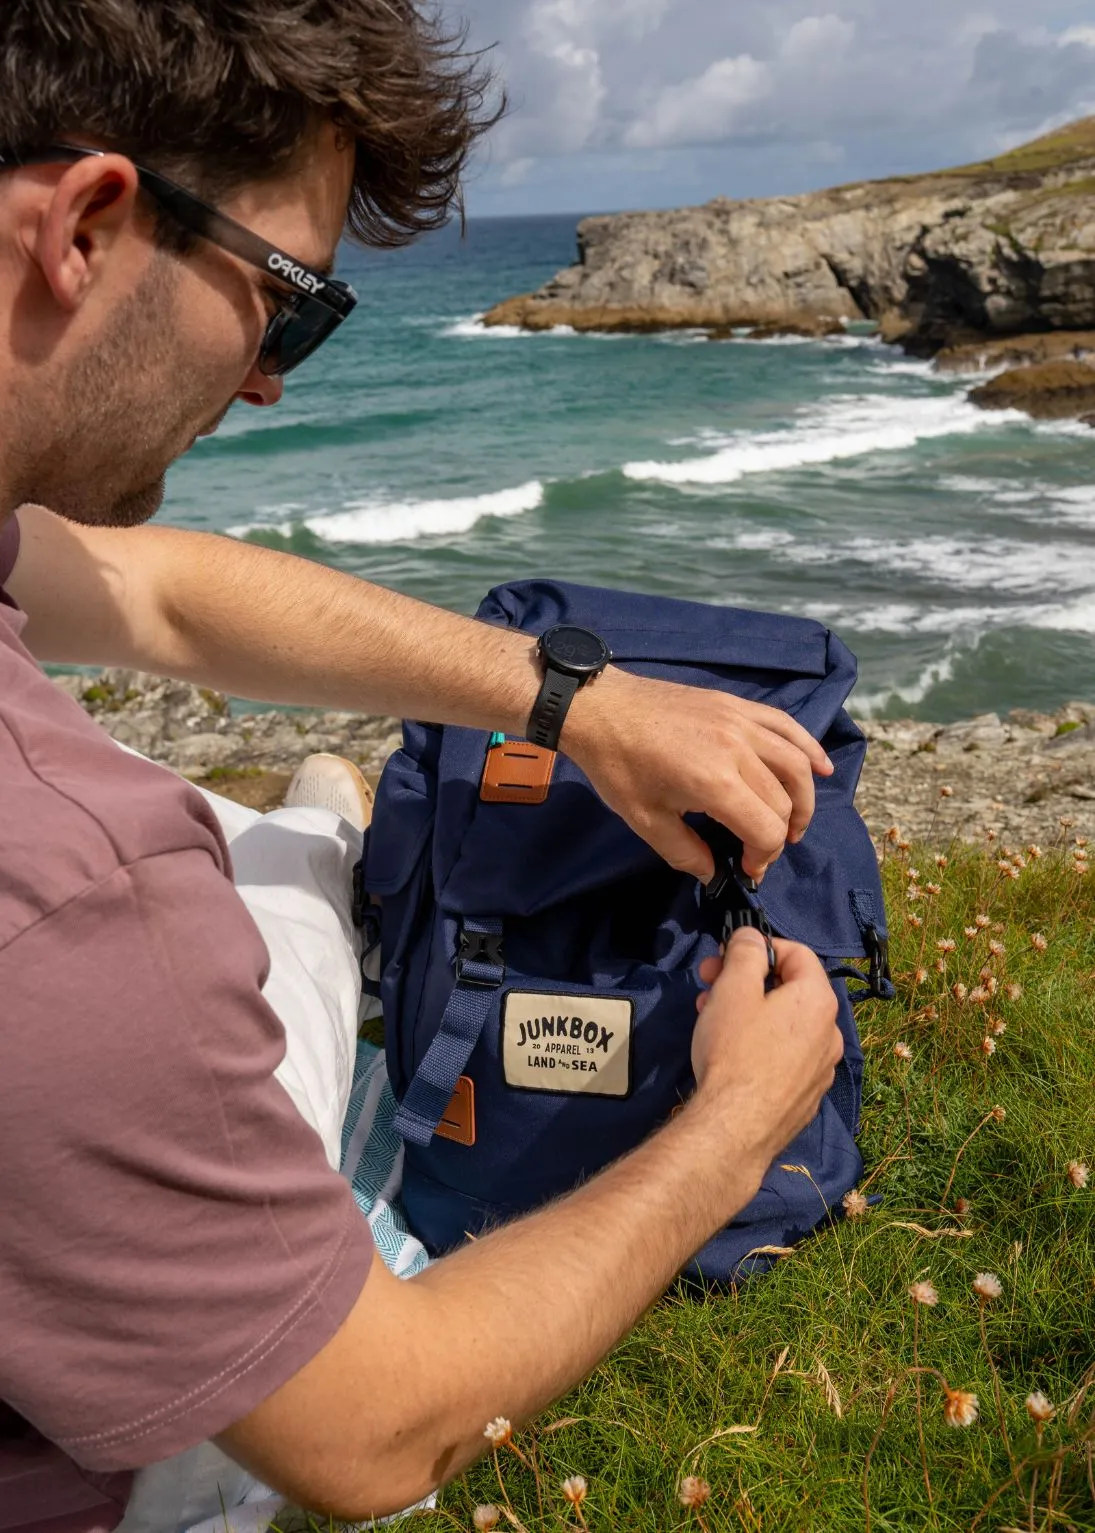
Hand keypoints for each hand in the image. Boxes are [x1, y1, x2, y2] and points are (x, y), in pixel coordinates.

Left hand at [564, 666, 833, 881]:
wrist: (601, 708)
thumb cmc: (617, 766)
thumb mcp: (644, 820)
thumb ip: (685, 852)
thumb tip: (712, 874)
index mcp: (716, 782)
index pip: (766, 829)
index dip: (762, 857)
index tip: (745, 869)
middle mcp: (739, 749)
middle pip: (784, 801)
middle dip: (780, 835)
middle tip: (760, 852)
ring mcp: (742, 722)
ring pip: (796, 764)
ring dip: (804, 798)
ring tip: (795, 823)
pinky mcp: (737, 706)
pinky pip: (787, 726)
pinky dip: (809, 747)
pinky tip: (821, 767)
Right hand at [689, 928, 843, 1168]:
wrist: (735, 1130)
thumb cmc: (734, 1051)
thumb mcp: (733, 988)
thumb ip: (745, 951)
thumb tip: (751, 938)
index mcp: (819, 1000)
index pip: (796, 952)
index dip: (758, 947)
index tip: (724, 958)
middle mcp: (830, 1033)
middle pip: (790, 989)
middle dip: (747, 982)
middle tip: (709, 988)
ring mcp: (821, 1069)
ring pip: (786, 1025)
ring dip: (750, 1013)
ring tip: (713, 1021)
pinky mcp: (806, 1096)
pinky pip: (786, 1056)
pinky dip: (761, 1045)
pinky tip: (733, 1056)